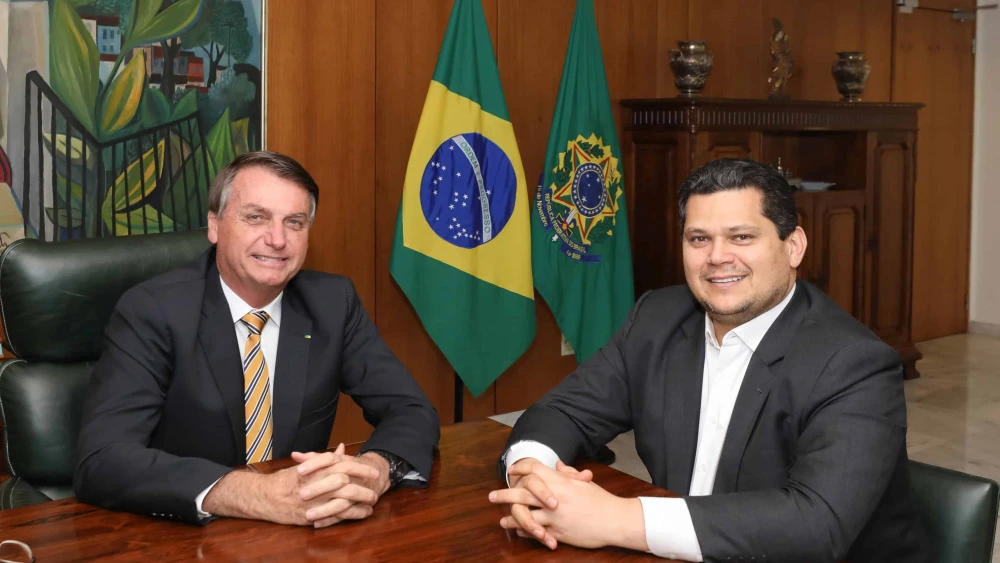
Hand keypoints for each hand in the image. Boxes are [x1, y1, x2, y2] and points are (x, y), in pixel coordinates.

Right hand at [203, 443, 380, 526]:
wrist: (264, 496)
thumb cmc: (286, 479)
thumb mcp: (306, 464)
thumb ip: (326, 458)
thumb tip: (342, 448)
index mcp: (315, 469)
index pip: (342, 464)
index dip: (360, 467)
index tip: (374, 470)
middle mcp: (315, 484)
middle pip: (346, 483)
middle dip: (363, 485)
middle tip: (376, 487)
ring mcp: (314, 501)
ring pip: (342, 500)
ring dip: (360, 501)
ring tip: (372, 502)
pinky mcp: (312, 515)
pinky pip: (335, 516)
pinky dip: (351, 514)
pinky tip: (363, 514)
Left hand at [492, 462, 645, 550]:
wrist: (614, 520)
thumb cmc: (601, 500)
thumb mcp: (583, 483)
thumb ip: (568, 473)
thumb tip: (557, 465)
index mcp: (560, 481)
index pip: (533, 469)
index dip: (520, 468)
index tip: (511, 471)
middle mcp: (554, 497)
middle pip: (521, 492)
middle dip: (504, 494)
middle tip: (491, 496)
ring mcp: (554, 516)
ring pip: (524, 515)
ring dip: (510, 518)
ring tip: (501, 520)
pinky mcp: (557, 532)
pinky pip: (535, 531)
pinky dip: (524, 531)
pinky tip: (519, 531)